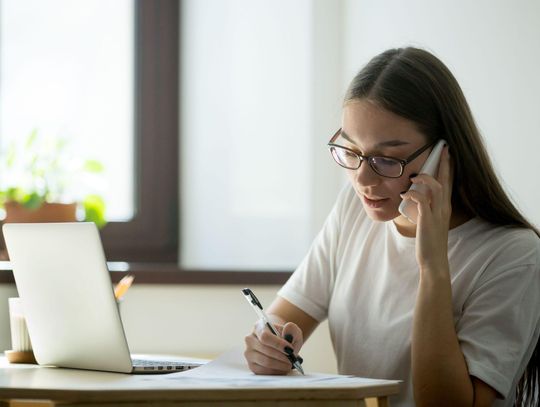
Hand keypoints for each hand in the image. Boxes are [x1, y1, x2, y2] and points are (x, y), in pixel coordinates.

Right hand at [244, 320, 302, 374]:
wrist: (279, 343)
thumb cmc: (285, 336)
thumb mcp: (292, 330)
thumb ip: (292, 329)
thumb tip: (287, 330)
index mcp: (258, 327)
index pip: (265, 336)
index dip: (278, 344)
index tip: (290, 350)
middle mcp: (250, 339)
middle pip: (265, 350)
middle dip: (281, 356)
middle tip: (292, 360)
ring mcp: (249, 353)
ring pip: (265, 361)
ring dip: (280, 365)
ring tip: (289, 364)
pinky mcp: (252, 365)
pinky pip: (263, 371)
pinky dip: (276, 371)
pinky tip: (283, 368)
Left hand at [400, 146, 452, 272]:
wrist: (433, 260)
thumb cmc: (429, 242)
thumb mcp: (429, 221)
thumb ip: (425, 209)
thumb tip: (414, 198)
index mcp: (444, 207)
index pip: (448, 183)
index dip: (448, 168)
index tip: (447, 154)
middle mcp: (443, 208)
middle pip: (445, 180)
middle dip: (444, 164)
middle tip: (442, 148)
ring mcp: (437, 213)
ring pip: (436, 188)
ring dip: (424, 179)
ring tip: (414, 177)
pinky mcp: (427, 220)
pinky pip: (421, 201)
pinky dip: (413, 195)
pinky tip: (405, 195)